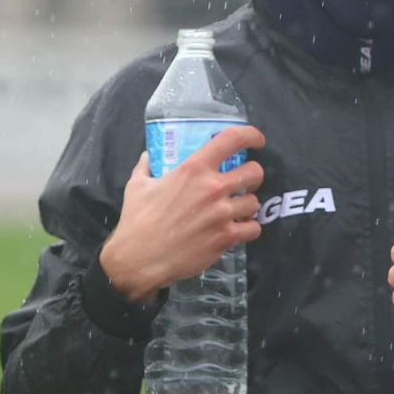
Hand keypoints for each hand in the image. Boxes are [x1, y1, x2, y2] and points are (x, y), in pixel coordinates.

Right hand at [100, 125, 265, 301]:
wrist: (139, 258)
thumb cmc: (137, 220)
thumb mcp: (137, 185)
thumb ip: (146, 167)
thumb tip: (148, 156)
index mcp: (194, 169)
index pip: (232, 139)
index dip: (251, 136)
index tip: (256, 141)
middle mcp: (213, 188)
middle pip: (254, 172)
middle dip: (252, 176)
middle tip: (244, 183)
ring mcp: (222, 214)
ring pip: (254, 202)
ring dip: (248, 205)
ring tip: (237, 209)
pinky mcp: (225, 238)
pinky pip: (253, 228)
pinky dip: (248, 228)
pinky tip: (238, 229)